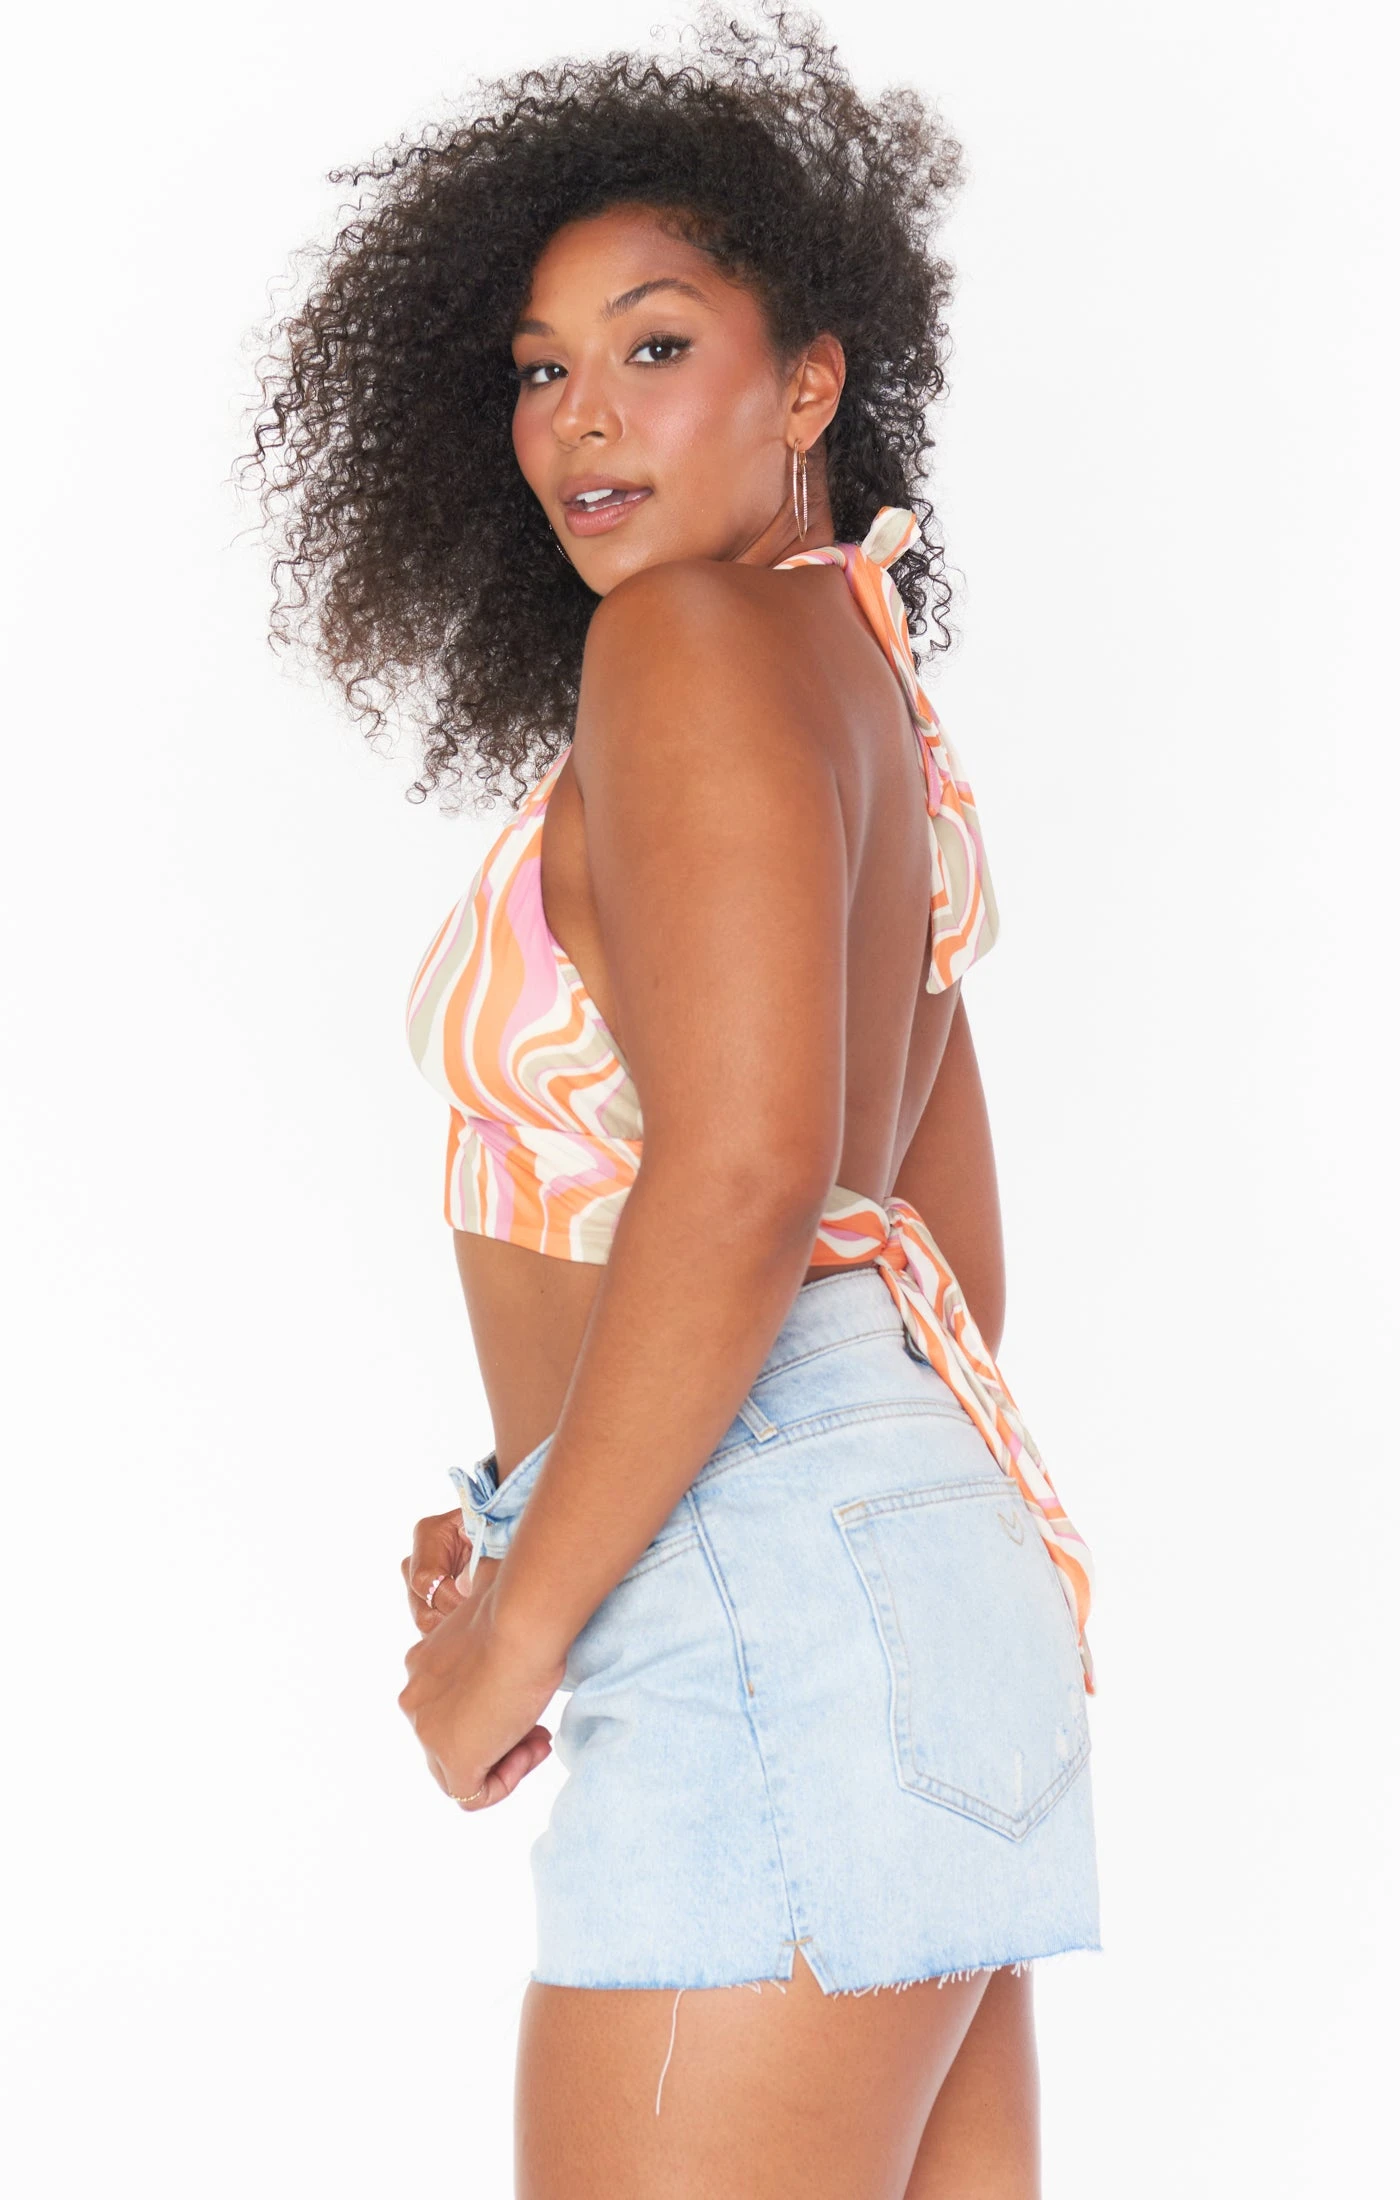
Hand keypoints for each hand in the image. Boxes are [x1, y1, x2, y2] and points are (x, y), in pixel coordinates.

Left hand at [399, 1572, 564, 1810]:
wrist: (521, 1624)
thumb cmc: (518, 1610)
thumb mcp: (495, 1612)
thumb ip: (485, 1620)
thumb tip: (490, 1573)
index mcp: (422, 1664)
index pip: (449, 1706)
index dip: (489, 1707)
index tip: (521, 1694)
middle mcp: (415, 1699)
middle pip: (452, 1740)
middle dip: (495, 1737)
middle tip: (535, 1726)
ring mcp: (428, 1731)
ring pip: (459, 1771)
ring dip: (503, 1760)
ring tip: (538, 1739)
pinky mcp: (452, 1759)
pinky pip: (472, 1796)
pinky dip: (505, 1781)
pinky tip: (532, 1749)